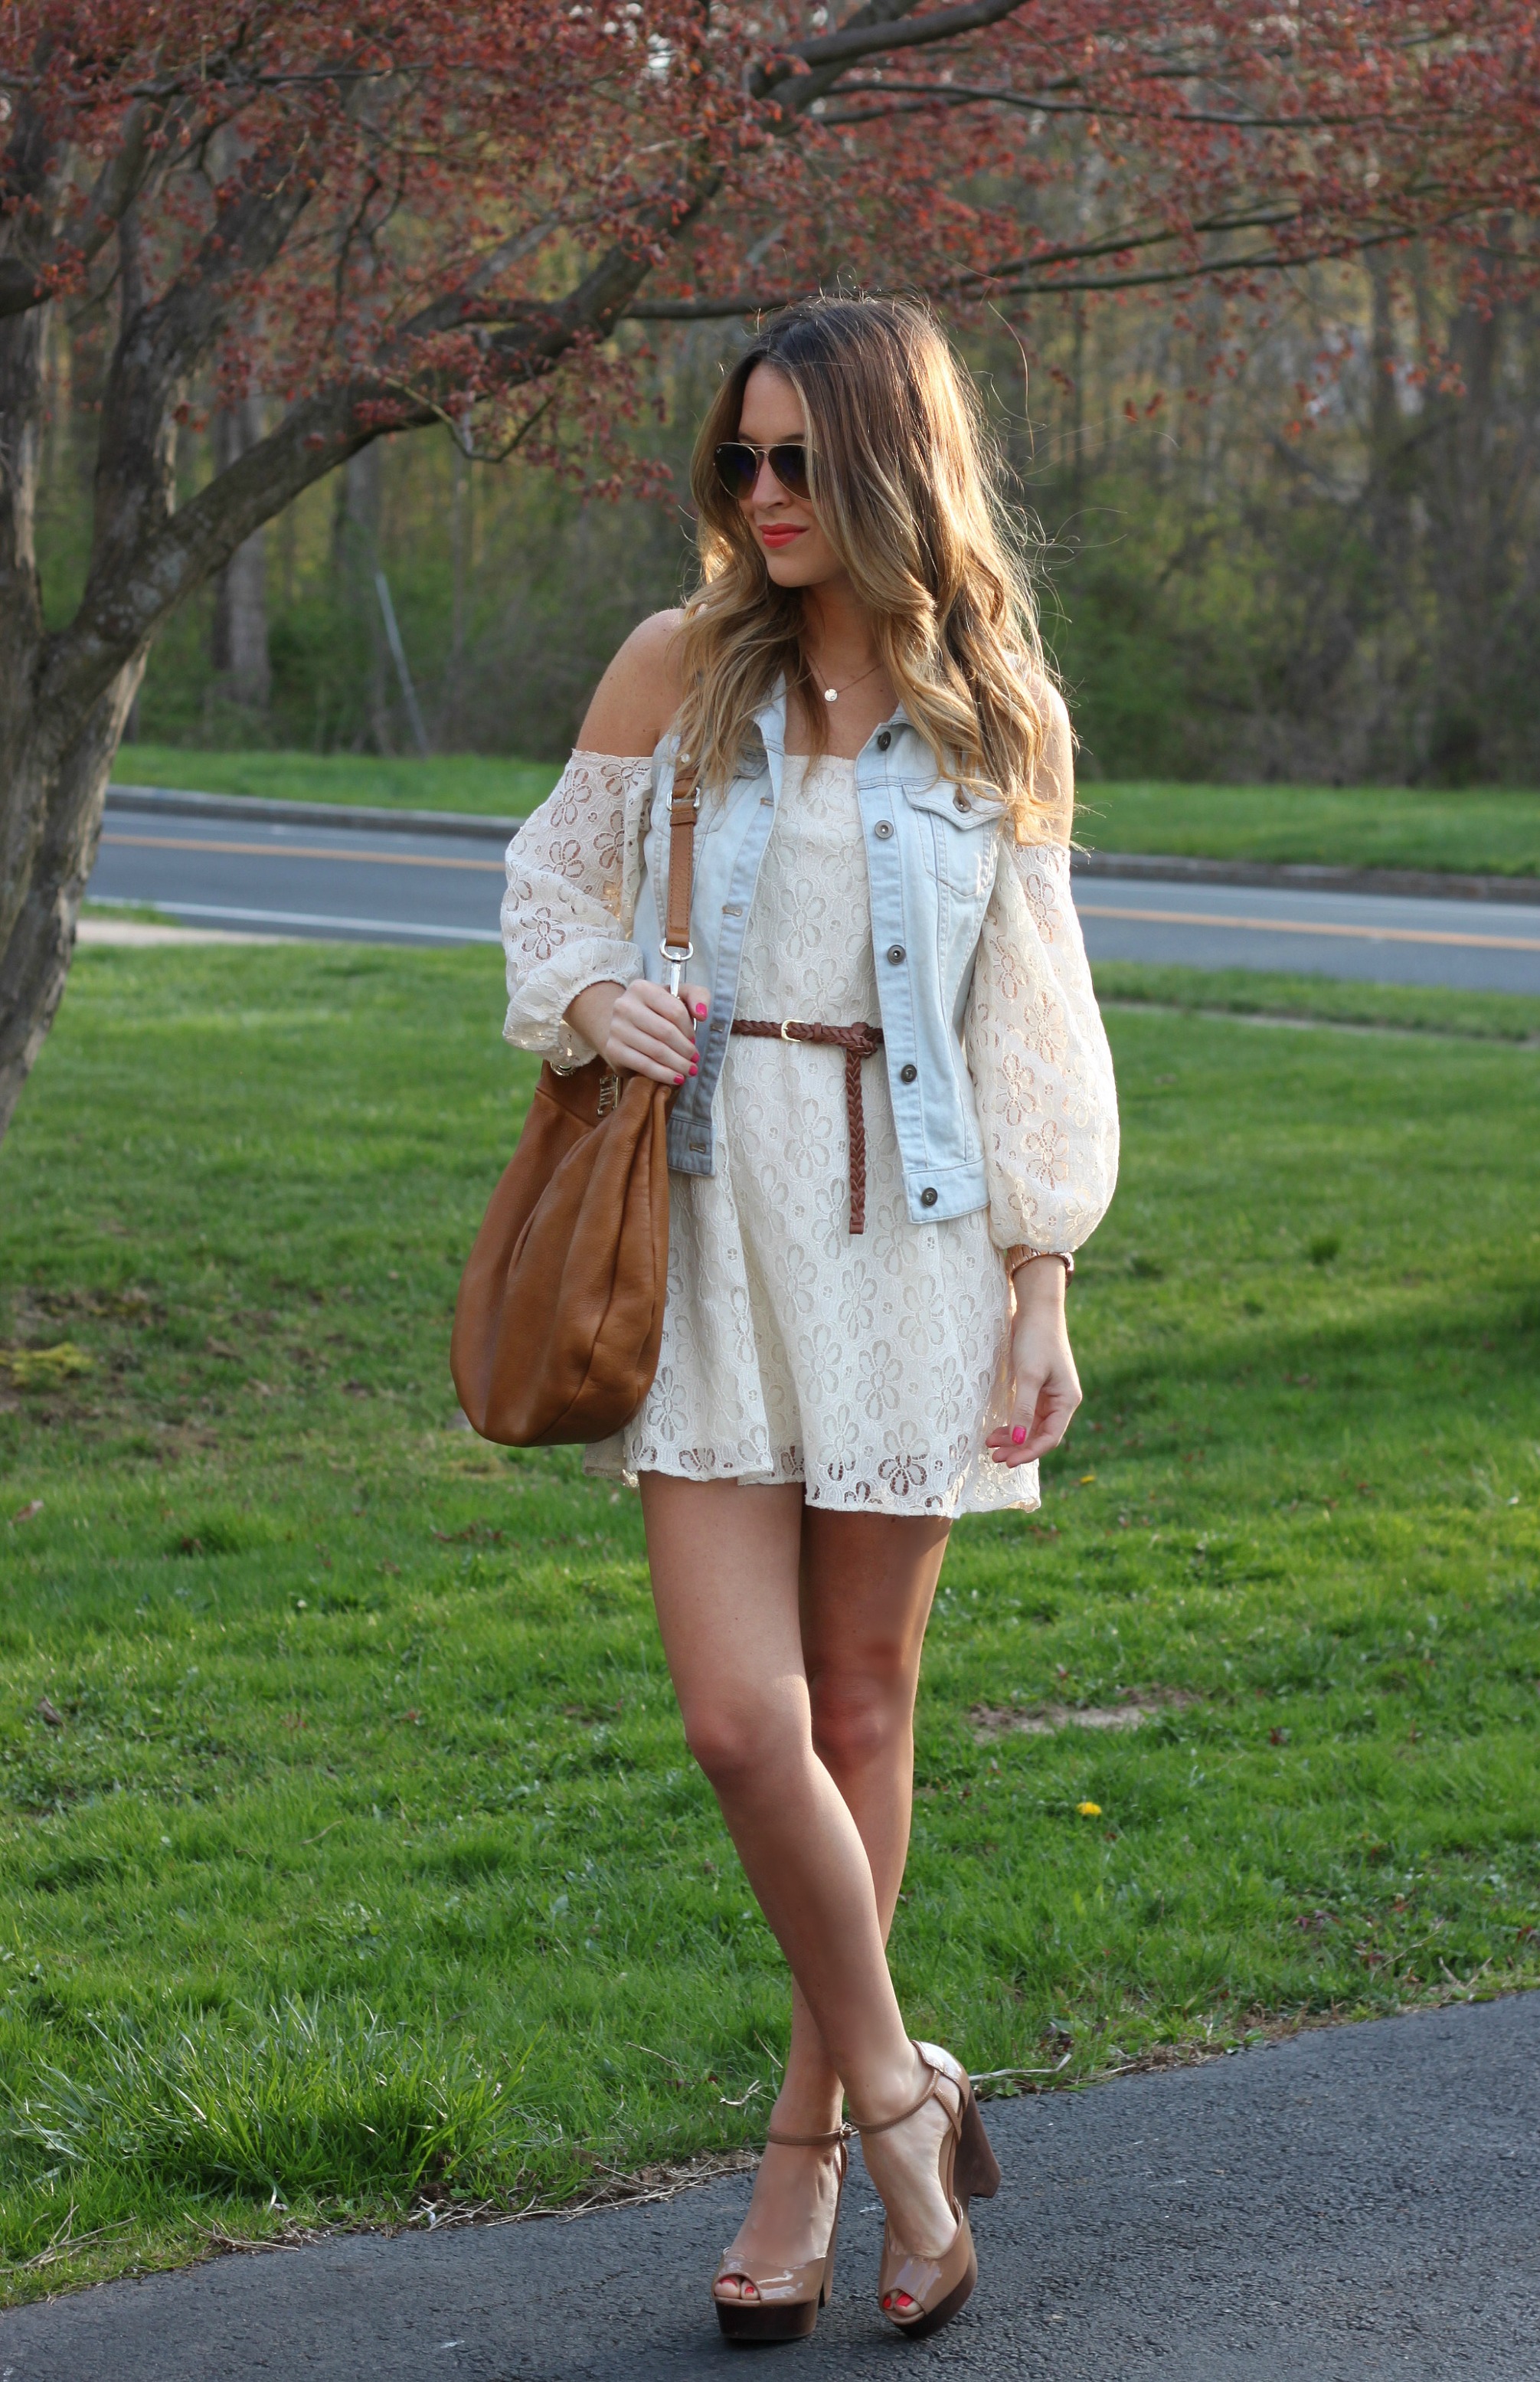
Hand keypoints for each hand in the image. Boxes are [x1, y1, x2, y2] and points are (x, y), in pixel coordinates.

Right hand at [565, 977, 710, 1086]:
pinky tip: (676, 1078)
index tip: (694, 1040)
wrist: (624, 1026)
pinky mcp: (613, 1049)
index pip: (675, 1011)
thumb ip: (697, 996)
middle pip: (666, 1032)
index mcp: (641, 988)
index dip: (689, 1029)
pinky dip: (664, 1074)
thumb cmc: (657, 1011)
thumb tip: (702, 1014)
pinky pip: (644, 1065)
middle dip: (685, 1049)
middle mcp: (625, 1006)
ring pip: (656, 1051)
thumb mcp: (678, 996)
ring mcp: (616, 1028)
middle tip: (694, 1059)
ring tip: (689, 1070)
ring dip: (678, 1064)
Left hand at [985, 1258, 1081, 1466]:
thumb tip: (1018, 1441)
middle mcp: (1061, 1401)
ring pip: (1031, 1426)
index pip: (1050, 1437)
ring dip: (1013, 1437)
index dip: (1029, 1452)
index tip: (1007, 1461)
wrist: (1036, 1310)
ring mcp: (1049, 1395)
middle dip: (1018, 1447)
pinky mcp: (1037, 1388)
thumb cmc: (1036, 1340)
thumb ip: (1023, 1409)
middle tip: (993, 1457)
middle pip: (1040, 1435)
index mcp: (1067, 1400)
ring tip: (990, 1444)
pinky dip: (1012, 1423)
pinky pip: (1026, 1415)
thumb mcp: (1029, 1376)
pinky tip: (997, 1430)